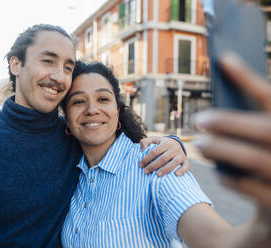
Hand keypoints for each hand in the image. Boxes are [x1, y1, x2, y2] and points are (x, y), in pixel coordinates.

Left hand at [139, 136, 187, 175]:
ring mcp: (181, 154)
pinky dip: (182, 170)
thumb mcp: (153, 140)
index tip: (140, 165)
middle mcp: (174, 148)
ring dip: (166, 169)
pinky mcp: (185, 160)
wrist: (176, 143)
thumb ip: (145, 142)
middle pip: (163, 158)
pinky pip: (186, 166)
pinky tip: (175, 175)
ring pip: (175, 162)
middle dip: (153, 166)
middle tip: (146, 172)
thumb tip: (142, 151)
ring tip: (157, 175)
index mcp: (165, 143)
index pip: (154, 151)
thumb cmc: (161, 143)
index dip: (146, 158)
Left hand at [193, 52, 270, 211]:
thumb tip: (218, 105)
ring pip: (255, 160)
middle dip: (229, 122)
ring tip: (200, 144)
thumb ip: (249, 125)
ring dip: (223, 149)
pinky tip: (221, 175)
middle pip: (264, 129)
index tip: (223, 59)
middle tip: (199, 119)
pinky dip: (234, 181)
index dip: (247, 78)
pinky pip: (254, 190)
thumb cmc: (270, 166)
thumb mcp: (264, 143)